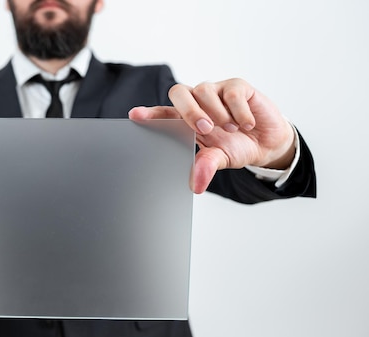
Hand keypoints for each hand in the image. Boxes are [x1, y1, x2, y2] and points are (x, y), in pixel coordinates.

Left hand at [129, 78, 295, 193]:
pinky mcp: (238, 86)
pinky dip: (239, 113)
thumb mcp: (220, 159)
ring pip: (204, 90)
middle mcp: (197, 102)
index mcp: (185, 120)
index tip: (135, 115)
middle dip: (189, 110)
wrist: (267, 142)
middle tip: (204, 129)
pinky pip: (232, 93)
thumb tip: (196, 185)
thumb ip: (206, 167)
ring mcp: (216, 91)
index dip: (149, 114)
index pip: (162, 114)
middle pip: (179, 93)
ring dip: (217, 114)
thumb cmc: (235, 147)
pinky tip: (246, 124)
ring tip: (230, 130)